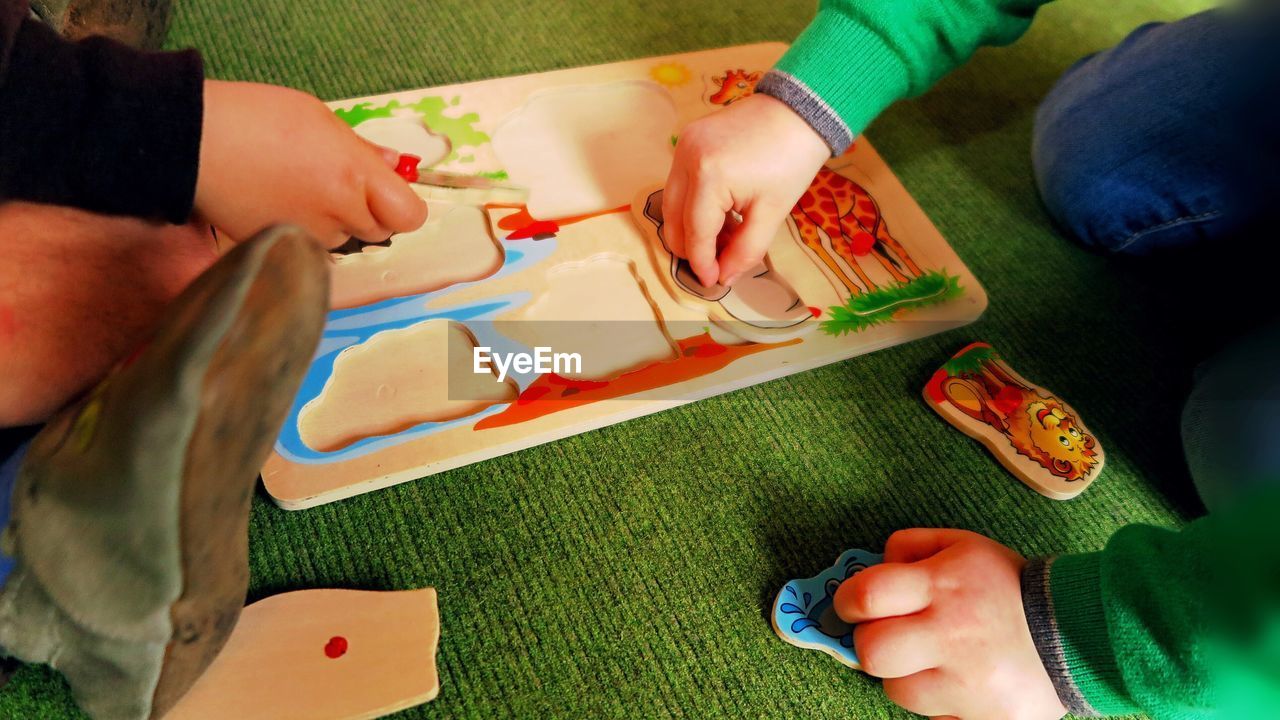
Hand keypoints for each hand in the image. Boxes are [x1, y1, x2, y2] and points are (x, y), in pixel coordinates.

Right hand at [195, 80, 427, 247]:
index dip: (402, 205)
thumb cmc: (254, 117)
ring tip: (297, 185)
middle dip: (367, 210)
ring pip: (343, 239)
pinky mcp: (281, 248)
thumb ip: (363, 149)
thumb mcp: (318, 118)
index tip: (389, 191)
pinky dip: (304, 230)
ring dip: (334, 221)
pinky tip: (278, 200)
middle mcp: (336, 212)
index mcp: (352, 174)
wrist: (191, 142)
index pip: (408, 215)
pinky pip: (310, 246)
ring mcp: (308, 235)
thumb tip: (395, 166)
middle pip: (379, 230)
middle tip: (335, 180)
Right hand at [663, 93, 828, 286]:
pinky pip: (680, 183)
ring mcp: (683, 146)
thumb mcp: (773, 212)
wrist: (799, 110)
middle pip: (673, 219)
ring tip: (724, 237)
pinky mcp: (687, 140)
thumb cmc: (792, 159)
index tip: (713, 282)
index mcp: (709, 176)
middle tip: (718, 263)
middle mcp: (686, 158)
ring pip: (671, 203)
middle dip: (692, 248)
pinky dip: (694, 204)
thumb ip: (745, 250)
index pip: (695, 233)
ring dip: (691, 227)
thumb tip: (723, 277)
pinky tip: (721, 214)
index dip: (702, 263)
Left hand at [837, 529, 1066, 719]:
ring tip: (936, 660)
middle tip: (889, 637)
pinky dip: (939, 702)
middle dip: (871, 644)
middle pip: (872, 652)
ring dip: (906, 676)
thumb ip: (911, 547)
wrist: (1080, 633)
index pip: (867, 595)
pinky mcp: (983, 719)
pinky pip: (934, 717)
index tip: (854, 606)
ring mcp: (968, 684)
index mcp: (944, 586)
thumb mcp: (962, 546)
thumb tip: (874, 566)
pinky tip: (960, 683)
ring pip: (898, 691)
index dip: (848, 601)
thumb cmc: (1009, 586)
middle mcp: (953, 635)